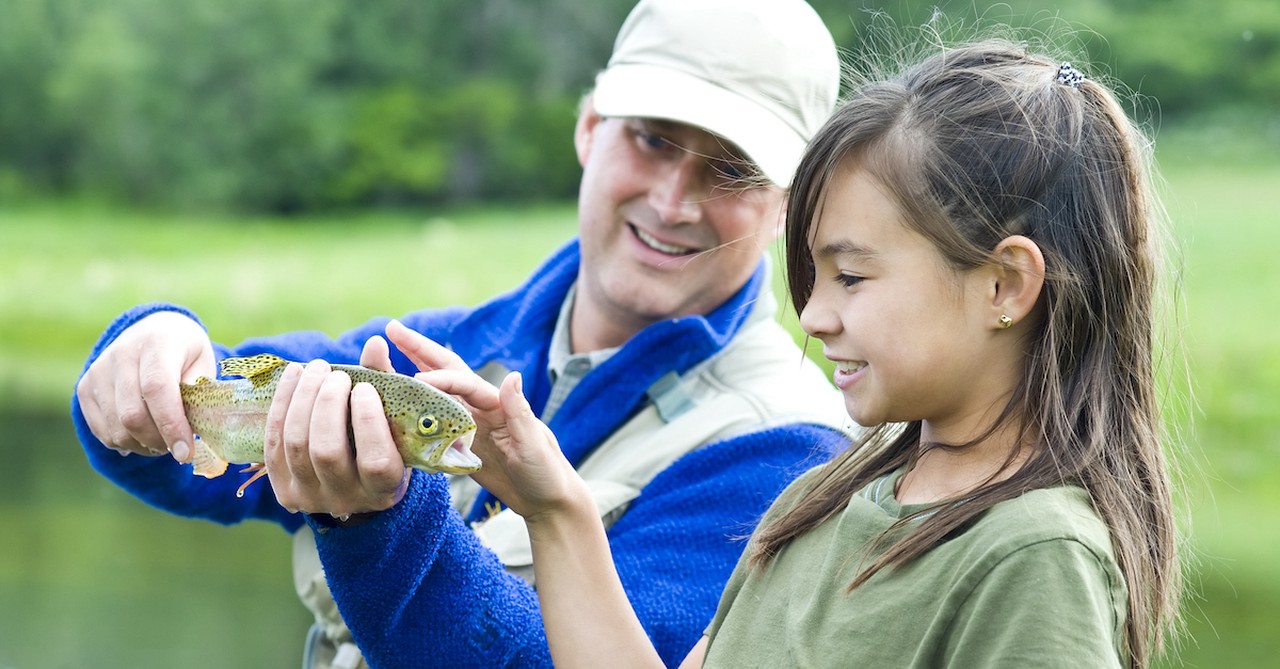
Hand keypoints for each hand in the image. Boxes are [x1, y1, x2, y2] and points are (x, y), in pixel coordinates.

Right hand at [76, 311, 214, 460]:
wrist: (153, 331)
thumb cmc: (185, 354)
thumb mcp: (203, 365)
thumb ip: (197, 395)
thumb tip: (189, 432)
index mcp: (157, 343)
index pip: (157, 388)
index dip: (171, 424)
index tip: (186, 452)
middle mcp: (121, 354)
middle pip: (132, 414)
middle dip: (158, 441)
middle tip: (177, 448)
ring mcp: (98, 371)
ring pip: (115, 428)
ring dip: (142, 446)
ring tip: (162, 442)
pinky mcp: (84, 388)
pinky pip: (101, 430)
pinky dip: (124, 443)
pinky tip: (142, 437)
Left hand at [261, 335, 407, 517]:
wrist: (356, 485)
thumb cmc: (385, 444)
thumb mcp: (394, 421)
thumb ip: (386, 384)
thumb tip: (374, 343)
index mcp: (383, 489)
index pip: (375, 460)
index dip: (367, 420)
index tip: (365, 387)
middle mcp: (346, 499)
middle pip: (327, 451)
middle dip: (327, 404)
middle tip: (336, 375)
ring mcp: (310, 497)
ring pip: (296, 445)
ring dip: (302, 398)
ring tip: (316, 369)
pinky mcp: (284, 491)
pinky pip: (274, 444)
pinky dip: (282, 405)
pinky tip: (294, 376)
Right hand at [382, 320, 588, 521]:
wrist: (546, 500)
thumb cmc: (546, 471)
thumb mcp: (535, 444)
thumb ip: (520, 412)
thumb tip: (513, 375)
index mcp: (498, 403)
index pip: (464, 383)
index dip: (440, 378)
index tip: (415, 379)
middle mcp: (481, 406)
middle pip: (446, 371)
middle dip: (419, 349)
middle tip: (392, 328)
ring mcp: (469, 423)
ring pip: (435, 391)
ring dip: (411, 370)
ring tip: (384, 355)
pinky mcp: (461, 443)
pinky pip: (431, 420)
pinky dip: (411, 408)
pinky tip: (392, 403)